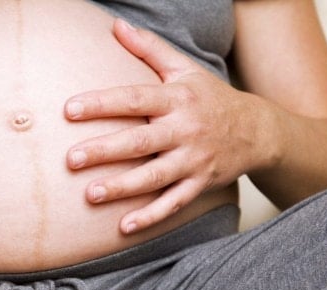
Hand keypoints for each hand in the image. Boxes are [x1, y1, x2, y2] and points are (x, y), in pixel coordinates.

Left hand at [64, 19, 271, 233]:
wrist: (258, 131)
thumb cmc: (210, 98)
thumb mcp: (184, 68)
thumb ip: (149, 49)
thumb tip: (116, 25)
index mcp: (177, 99)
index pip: (134, 98)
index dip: (102, 104)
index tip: (69, 110)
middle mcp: (185, 130)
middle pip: (140, 141)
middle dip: (104, 150)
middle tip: (71, 159)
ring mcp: (193, 160)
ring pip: (155, 176)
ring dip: (123, 187)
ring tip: (91, 195)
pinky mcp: (199, 184)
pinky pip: (173, 204)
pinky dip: (150, 216)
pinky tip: (124, 228)